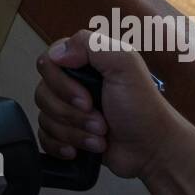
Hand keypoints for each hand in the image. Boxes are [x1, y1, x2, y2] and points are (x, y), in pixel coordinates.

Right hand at [34, 28, 176, 179]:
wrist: (151, 150)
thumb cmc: (144, 109)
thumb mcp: (125, 65)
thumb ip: (92, 44)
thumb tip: (58, 52)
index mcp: (84, 62)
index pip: (48, 63)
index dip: (62, 85)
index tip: (86, 98)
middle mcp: (73, 82)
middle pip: (43, 93)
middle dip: (72, 114)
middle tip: (99, 120)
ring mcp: (69, 109)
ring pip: (44, 118)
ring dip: (74, 132)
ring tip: (99, 135)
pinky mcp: (66, 132)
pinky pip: (44, 137)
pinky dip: (62, 145)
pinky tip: (80, 148)